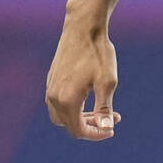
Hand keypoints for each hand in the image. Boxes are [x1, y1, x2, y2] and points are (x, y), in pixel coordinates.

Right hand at [45, 15, 120, 140]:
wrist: (83, 27)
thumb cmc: (98, 53)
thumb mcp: (107, 81)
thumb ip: (104, 107)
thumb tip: (104, 128)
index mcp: (66, 100)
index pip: (78, 130)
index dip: (95, 134)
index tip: (112, 129)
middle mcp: (53, 97)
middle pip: (69, 124)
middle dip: (90, 126)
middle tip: (112, 118)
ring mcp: (50, 87)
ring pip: (62, 114)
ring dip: (81, 116)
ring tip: (102, 109)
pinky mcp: (52, 79)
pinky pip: (59, 102)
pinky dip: (74, 106)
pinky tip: (90, 96)